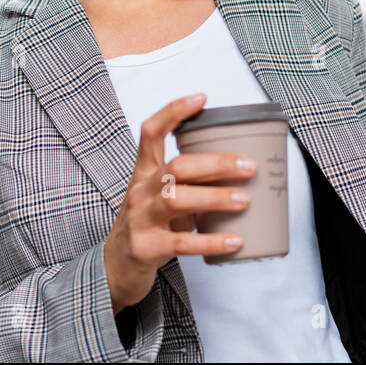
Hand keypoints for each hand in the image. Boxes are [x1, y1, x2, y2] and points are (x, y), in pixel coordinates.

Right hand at [102, 93, 256, 314]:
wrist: (116, 266)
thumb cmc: (149, 223)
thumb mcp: (160, 195)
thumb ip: (190, 181)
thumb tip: (242, 170)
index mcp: (143, 171)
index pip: (151, 131)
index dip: (174, 111)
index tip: (201, 99)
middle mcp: (139, 190)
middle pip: (175, 166)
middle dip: (215, 163)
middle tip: (249, 165)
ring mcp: (140, 219)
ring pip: (176, 199)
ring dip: (214, 197)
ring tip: (244, 200)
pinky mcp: (146, 247)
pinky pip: (181, 243)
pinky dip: (211, 241)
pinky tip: (235, 241)